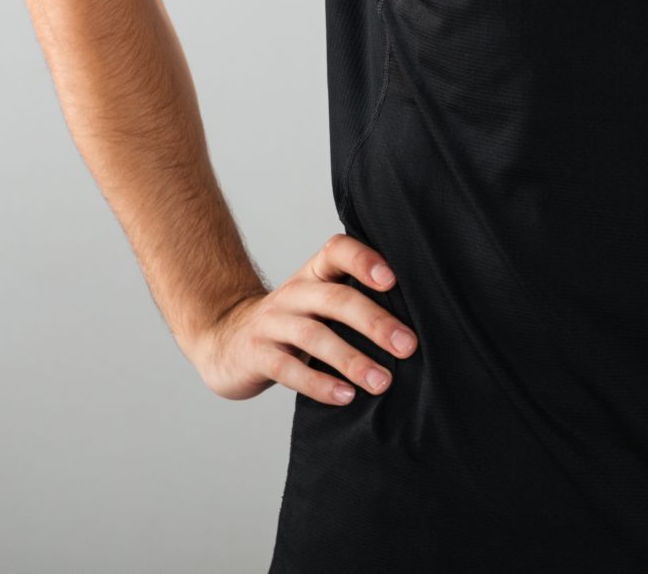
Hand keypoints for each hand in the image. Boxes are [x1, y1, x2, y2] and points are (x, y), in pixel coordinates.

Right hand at [184, 233, 417, 405]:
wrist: (224, 339)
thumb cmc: (293, 323)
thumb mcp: (319, 302)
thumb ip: (356, 300)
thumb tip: (423, 318)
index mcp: (313, 274)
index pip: (337, 251)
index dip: (364, 261)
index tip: (393, 280)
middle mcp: (293, 293)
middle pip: (335, 300)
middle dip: (375, 322)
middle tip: (408, 345)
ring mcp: (271, 324)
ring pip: (314, 337)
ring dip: (352, 360)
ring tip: (382, 381)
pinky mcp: (256, 355)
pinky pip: (289, 369)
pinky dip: (319, 384)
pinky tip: (346, 396)